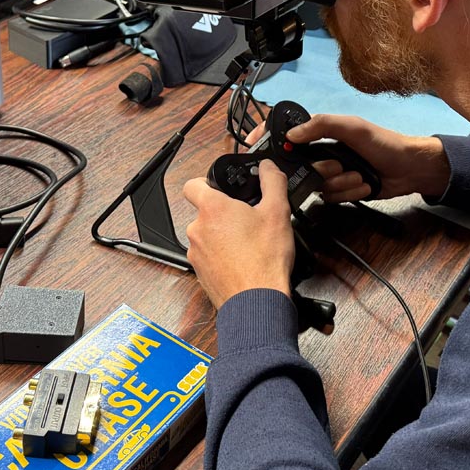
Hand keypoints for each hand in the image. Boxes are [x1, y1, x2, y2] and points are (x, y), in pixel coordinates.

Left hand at [183, 161, 294, 309]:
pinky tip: (243, 261)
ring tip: (248, 243)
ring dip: (223, 236)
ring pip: (206, 235)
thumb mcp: (278, 212)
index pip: (192, 184)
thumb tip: (268, 167)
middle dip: (223, 213)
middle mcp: (197, 229)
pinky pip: (208, 256)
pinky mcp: (200, 273)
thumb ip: (272, 182)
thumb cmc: (264, 261)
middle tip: (247, 219)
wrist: (257, 303)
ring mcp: (196, 253)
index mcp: (212, 208)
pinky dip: (222, 256)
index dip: (206, 182)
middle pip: (204, 211)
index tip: (221, 187)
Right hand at [281, 113, 449, 201]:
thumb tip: (292, 134)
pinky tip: (364, 186)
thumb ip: (323, 125)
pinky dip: (350, 194)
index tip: (277, 152)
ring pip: (319, 187)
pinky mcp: (342, 191)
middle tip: (343, 166)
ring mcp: (333, 174)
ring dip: (342, 184)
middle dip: (326, 171)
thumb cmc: (384, 144)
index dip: (282, 146)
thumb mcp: (353, 128)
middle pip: (304, 169)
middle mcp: (324, 154)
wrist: (409, 170)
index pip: (293, 138)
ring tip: (359, 176)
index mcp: (324, 134)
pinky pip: (332, 199)